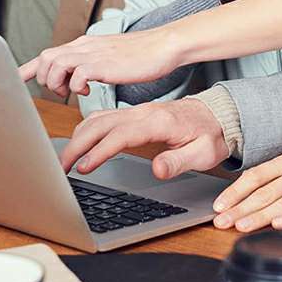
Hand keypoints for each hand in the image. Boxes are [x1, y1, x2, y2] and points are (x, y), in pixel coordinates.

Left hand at [19, 29, 179, 97]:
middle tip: (60, 91)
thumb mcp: (109, 57)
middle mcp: (84, 47)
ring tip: (73, 92)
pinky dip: (76, 87)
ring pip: (55, 65)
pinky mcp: (103, 64)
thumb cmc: (141, 55)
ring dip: (57, 83)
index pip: (47, 54)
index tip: (16, 80)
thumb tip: (80, 77)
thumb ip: (92, 64)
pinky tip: (89, 91)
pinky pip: (76, 76)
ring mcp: (93, 54)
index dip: (28, 68)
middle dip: (44, 78)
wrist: (163, 46)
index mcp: (84, 45)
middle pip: (45, 58)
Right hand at [59, 99, 228, 178]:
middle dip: (77, 145)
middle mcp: (143, 113)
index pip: (120, 135)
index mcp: (158, 121)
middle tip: (62, 167)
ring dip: (78, 137)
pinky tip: (80, 142)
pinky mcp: (134, 115)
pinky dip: (86, 129)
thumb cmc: (211, 135)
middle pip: (100, 124)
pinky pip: (103, 117)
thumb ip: (179, 161)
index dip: (99, 151)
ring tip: (65, 159)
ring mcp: (137, 111)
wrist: (219, 116)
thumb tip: (156, 169)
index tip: (84, 167)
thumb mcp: (203, 153)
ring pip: (97, 118)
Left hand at [212, 140, 281, 231]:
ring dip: (259, 216)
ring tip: (241, 226)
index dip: (235, 191)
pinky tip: (277, 224)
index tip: (220, 205)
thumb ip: (275, 175)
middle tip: (222, 221)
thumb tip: (246, 190)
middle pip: (265, 193)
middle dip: (240, 209)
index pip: (255, 176)